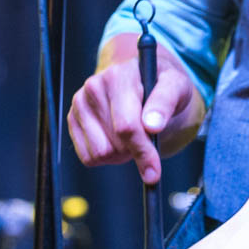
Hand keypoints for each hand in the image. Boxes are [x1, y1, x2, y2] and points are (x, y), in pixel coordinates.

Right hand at [67, 33, 204, 182]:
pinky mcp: (73, 119)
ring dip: (121, 154)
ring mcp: (80, 104)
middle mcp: (94, 87)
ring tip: (133, 135)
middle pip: (113, 145)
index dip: (142, 151)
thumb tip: (152, 126)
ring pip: (99, 153)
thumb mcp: (176, 86)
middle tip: (147, 138)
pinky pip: (88, 157)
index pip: (126, 126)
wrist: (145, 79)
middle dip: (135, 151)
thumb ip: (166, 102)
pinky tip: (117, 138)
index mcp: (118, 77)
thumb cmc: (162, 84)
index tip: (154, 171)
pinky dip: (107, 157)